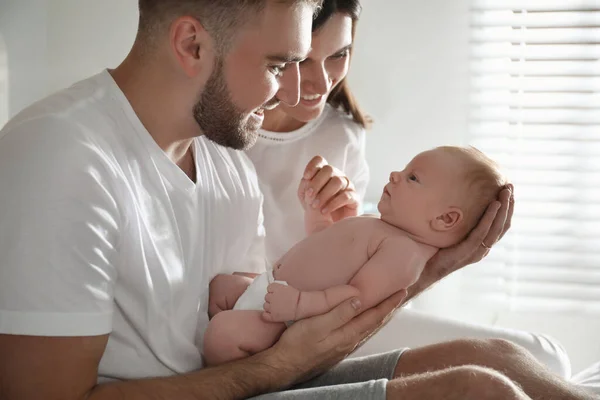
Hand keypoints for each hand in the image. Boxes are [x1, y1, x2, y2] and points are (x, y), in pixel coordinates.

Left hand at [263, 283, 299, 321]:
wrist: (301, 306)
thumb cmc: (296, 296)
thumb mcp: (286, 287)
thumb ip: (278, 288)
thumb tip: (273, 291)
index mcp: (275, 288)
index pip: (269, 288)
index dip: (273, 291)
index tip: (278, 294)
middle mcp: (271, 297)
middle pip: (266, 297)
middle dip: (271, 299)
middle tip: (279, 302)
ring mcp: (271, 307)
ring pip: (265, 306)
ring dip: (269, 307)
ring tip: (277, 308)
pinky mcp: (272, 316)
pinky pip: (264, 315)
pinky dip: (267, 315)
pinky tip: (273, 314)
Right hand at [268, 289, 407, 384]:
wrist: (284, 366)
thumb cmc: (297, 344)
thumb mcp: (316, 325)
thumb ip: (338, 313)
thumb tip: (359, 300)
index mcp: (347, 334)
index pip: (374, 316)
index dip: (388, 303)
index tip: (401, 291)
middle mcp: (349, 342)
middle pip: (375, 323)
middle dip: (388, 309)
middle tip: (400, 295)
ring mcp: (343, 346)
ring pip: (367, 328)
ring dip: (379, 316)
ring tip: (387, 306)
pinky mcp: (335, 348)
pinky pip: (358, 332)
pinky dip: (367, 323)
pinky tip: (364, 320)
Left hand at [298, 156, 359, 221]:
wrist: (329, 226)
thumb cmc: (316, 209)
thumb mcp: (305, 198)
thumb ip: (304, 187)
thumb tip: (307, 180)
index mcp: (324, 174)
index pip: (320, 161)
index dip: (312, 166)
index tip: (306, 177)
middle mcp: (337, 176)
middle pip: (329, 169)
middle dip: (316, 183)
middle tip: (309, 197)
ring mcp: (347, 186)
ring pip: (338, 181)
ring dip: (324, 194)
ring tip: (316, 206)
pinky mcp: (355, 199)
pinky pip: (346, 196)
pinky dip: (333, 203)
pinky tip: (324, 211)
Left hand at [406, 184, 513, 299]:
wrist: (424, 271)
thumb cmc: (434, 252)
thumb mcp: (450, 235)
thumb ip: (457, 224)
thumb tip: (454, 200)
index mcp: (481, 245)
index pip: (501, 226)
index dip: (507, 209)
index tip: (509, 192)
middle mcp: (483, 249)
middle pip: (503, 225)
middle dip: (509, 205)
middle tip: (510, 186)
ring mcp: (477, 251)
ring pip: (497, 228)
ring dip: (503, 208)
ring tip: (505, 192)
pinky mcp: (468, 251)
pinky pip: (482, 232)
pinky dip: (490, 217)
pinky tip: (494, 204)